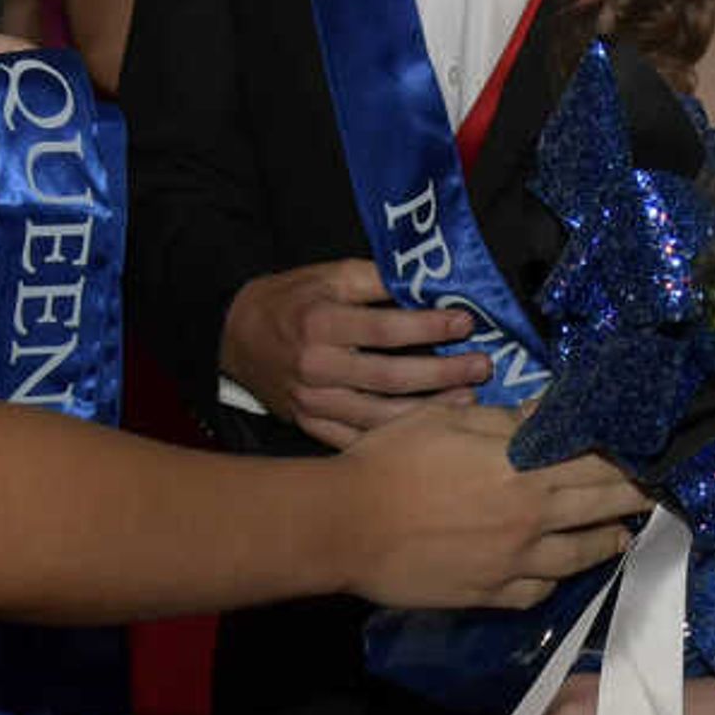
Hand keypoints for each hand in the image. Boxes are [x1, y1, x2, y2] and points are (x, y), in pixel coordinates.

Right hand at [219, 256, 492, 440]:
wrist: (233, 337)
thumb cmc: (289, 301)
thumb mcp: (326, 275)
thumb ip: (375, 280)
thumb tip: (429, 284)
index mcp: (320, 324)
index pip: (385, 329)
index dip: (429, 327)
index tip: (466, 323)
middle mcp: (316, 367)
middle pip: (390, 377)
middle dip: (442, 374)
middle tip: (481, 367)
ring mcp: (313, 403)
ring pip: (379, 416)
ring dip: (428, 411)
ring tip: (468, 402)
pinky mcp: (311, 424)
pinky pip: (358, 440)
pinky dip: (395, 439)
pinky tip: (427, 432)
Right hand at [333, 403, 637, 608]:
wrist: (347, 526)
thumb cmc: (391, 461)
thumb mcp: (446, 420)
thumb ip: (505, 422)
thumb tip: (548, 413)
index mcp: (523, 469)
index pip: (593, 461)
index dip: (625, 457)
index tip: (648, 452)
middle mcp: (531, 518)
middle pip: (599, 506)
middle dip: (632, 497)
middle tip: (657, 492)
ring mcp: (514, 562)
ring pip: (580, 554)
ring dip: (608, 542)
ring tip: (623, 535)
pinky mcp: (491, 594)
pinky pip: (539, 590)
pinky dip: (557, 579)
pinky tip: (560, 571)